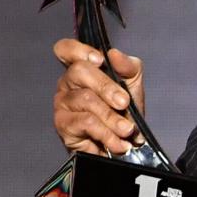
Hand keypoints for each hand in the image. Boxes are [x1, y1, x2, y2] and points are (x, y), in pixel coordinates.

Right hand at [52, 38, 145, 155]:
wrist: (123, 147)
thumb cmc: (123, 114)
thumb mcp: (133, 87)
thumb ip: (129, 67)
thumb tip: (115, 54)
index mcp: (82, 69)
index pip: (66, 49)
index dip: (79, 50)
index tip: (100, 60)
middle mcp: (68, 83)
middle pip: (79, 70)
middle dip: (106, 87)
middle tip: (124, 103)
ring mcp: (63, 103)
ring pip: (86, 99)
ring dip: (112, 117)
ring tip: (126, 130)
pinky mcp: (63, 124)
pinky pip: (86, 122)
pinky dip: (107, 134)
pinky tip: (118, 142)